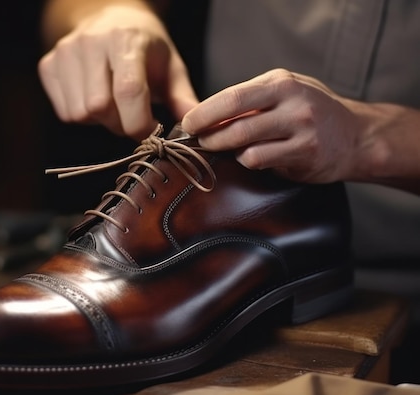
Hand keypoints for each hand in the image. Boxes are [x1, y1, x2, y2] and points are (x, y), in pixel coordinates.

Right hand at [38, 5, 198, 139]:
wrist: (111, 16)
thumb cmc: (145, 45)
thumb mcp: (171, 65)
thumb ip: (182, 98)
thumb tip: (196, 129)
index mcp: (125, 40)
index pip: (128, 91)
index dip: (140, 123)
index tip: (151, 132)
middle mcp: (90, 43)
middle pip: (99, 107)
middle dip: (119, 124)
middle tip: (131, 118)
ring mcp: (64, 53)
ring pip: (79, 114)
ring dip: (100, 122)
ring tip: (113, 106)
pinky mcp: (48, 65)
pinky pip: (64, 112)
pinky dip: (82, 117)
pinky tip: (95, 99)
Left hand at [182, 69, 363, 183]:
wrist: (358, 135)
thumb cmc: (312, 113)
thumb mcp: (285, 94)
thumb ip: (252, 101)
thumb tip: (208, 115)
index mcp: (280, 82)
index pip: (231, 95)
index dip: (204, 111)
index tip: (188, 122)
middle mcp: (291, 100)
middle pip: (234, 118)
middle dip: (207, 132)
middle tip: (197, 140)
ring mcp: (300, 126)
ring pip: (244, 141)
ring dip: (223, 148)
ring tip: (217, 149)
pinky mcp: (305, 151)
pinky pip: (260, 159)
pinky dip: (247, 161)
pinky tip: (249, 159)